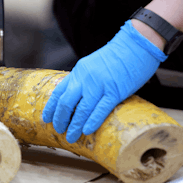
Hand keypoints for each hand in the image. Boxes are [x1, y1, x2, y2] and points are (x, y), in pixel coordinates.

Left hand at [42, 20, 167, 142]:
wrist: (135, 45)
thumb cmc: (116, 56)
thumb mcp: (92, 65)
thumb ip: (83, 79)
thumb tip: (77, 98)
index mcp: (78, 71)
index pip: (59, 92)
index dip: (51, 107)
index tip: (46, 119)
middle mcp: (85, 78)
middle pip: (66, 103)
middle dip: (60, 119)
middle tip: (59, 130)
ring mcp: (99, 85)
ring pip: (81, 109)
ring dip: (74, 126)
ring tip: (71, 137)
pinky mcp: (115, 91)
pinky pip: (100, 109)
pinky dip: (92, 121)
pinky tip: (86, 131)